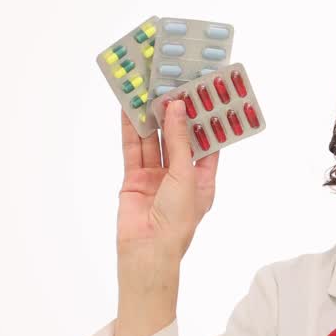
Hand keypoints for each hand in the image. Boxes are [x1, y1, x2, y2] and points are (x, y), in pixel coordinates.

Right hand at [117, 99, 219, 265]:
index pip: (206, 143)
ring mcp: (156, 177)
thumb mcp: (185, 175)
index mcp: (203, 179)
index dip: (204, 121)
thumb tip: (177, 108)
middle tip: (171, 86)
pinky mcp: (134, 179)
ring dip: (151, 118)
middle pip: (177, 139)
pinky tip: (129, 110)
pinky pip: (133, 149)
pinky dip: (131, 129)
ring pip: (153, 141)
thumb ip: (179, 141)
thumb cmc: (178, 220)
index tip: (201, 96)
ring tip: (148, 90)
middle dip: (174, 115)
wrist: (148, 249)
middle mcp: (180, 176)